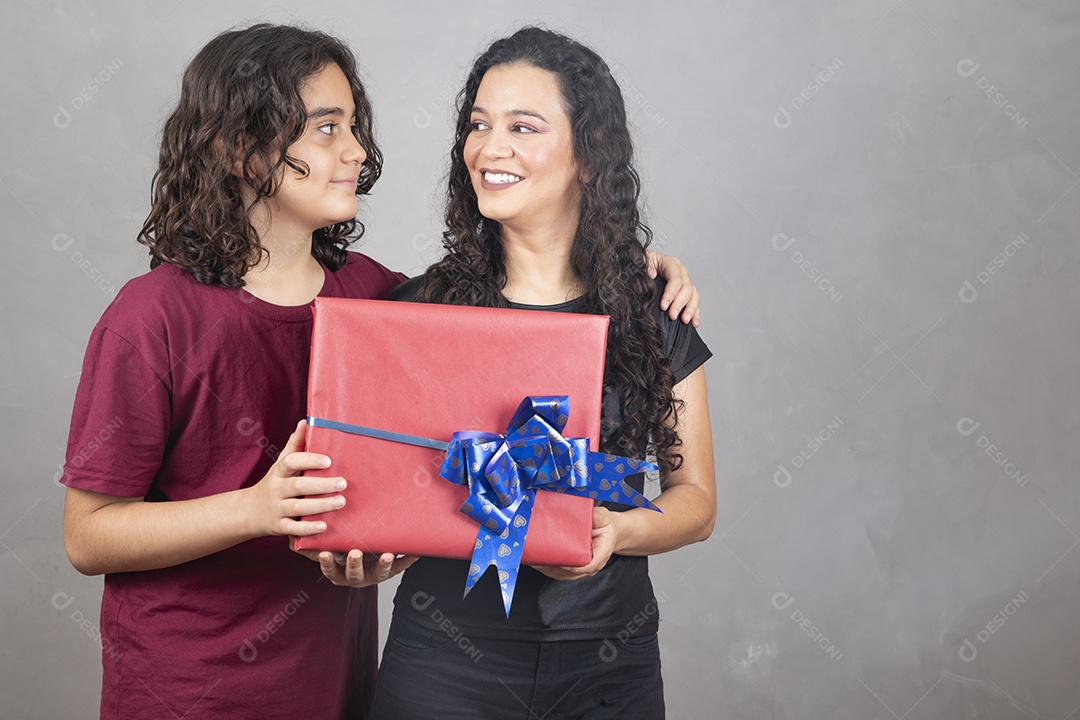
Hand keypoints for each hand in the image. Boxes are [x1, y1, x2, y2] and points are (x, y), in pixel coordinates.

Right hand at [244, 419, 347, 537]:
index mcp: (279, 471)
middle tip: (343, 483)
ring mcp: (277, 509)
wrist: (249, 511)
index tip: (329, 460)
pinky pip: (293, 529)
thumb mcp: (281, 463)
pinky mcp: (279, 526)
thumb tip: (306, 421)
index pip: (291, 462)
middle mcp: (276, 489)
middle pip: (298, 486)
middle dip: (321, 485)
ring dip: (320, 506)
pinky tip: (324, 526)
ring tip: (341, 502)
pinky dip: (308, 529)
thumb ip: (295, 444)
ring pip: (298, 508)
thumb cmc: (275, 482)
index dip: (309, 460)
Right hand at [291, 543, 418, 586]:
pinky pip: (400, 567)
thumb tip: (293, 538)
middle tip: (355, 553)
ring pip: (378, 573)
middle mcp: (354, 576)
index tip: (326, 553)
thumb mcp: (323, 548)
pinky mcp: (390, 571)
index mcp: (337, 571)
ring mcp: (373, 574)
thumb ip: (309, 544)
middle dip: (354, 564)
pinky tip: (415, 552)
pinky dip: (407, 560)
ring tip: (386, 555)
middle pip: (354, 573)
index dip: (328, 563)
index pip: (330, 569)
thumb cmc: (339, 548)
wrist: (363, 553)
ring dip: (383, 564)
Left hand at [533, 507, 619, 580]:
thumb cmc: (607, 526)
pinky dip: (550, 570)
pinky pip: (562, 573)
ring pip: (565, 575)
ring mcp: (584, 569)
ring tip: (535, 561)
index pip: (588, 565)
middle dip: (555, 568)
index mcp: (601, 553)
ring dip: (549, 570)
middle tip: (540, 559)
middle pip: (572, 573)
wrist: (611, 532)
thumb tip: (591, 516)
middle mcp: (592, 565)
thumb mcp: (604, 518)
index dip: (574, 566)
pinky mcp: (576, 568)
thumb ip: (598, 517)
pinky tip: (540, 563)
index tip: (562, 563)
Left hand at [645, 249, 700, 326]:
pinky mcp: (686, 293)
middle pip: (686, 288)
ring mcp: (685, 282)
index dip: (671, 293)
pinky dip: (695, 313)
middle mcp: (680, 272)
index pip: (675, 278)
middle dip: (679, 303)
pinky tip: (694, 323)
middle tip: (672, 316)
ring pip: (693, 295)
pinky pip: (694, 303)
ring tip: (684, 321)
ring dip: (690, 309)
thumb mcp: (639, 263)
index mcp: (669, 263)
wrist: (639, 269)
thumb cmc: (640, 266)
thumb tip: (652, 274)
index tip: (663, 306)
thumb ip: (645, 267)